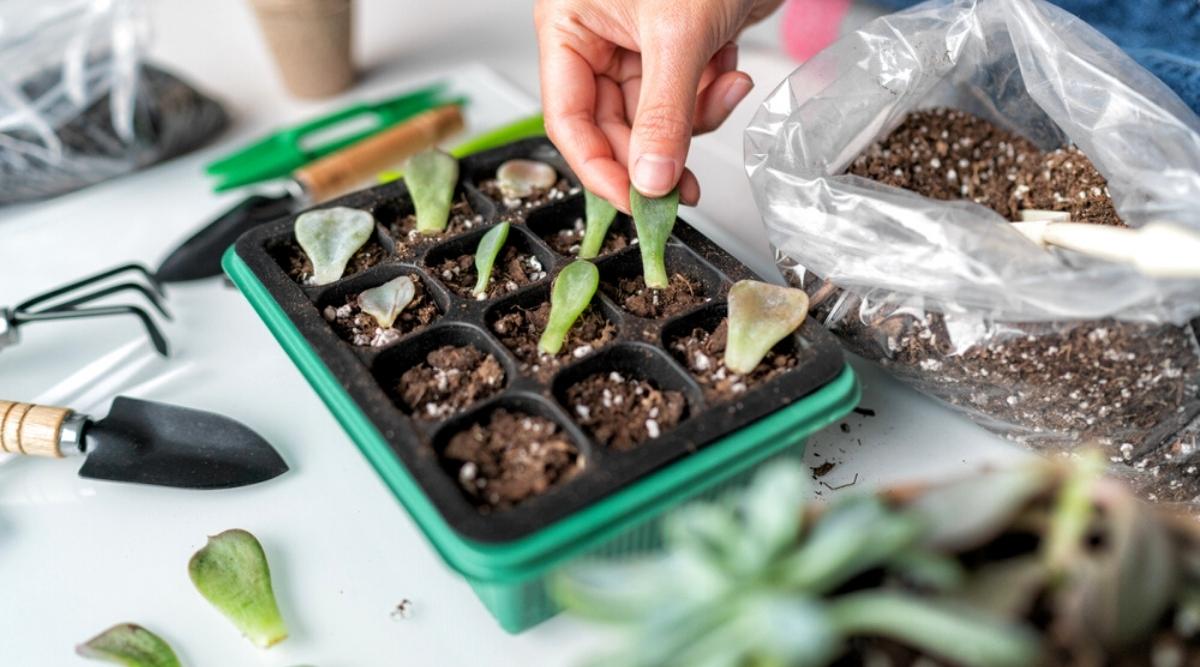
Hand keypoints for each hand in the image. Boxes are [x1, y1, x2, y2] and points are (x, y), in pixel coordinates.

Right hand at [535, 0, 782, 210]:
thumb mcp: (677, 36)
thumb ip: (664, 115)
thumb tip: (651, 179)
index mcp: (569, 24)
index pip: (569, 119)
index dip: (599, 168)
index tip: (633, 202)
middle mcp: (597, 37)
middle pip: (614, 127)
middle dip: (656, 152)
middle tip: (682, 189)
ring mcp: (638, 45)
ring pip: (656, 119)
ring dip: (696, 119)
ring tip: (723, 91)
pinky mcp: (678, 49)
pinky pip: (687, 99)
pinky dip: (713, 96)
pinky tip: (731, 72)